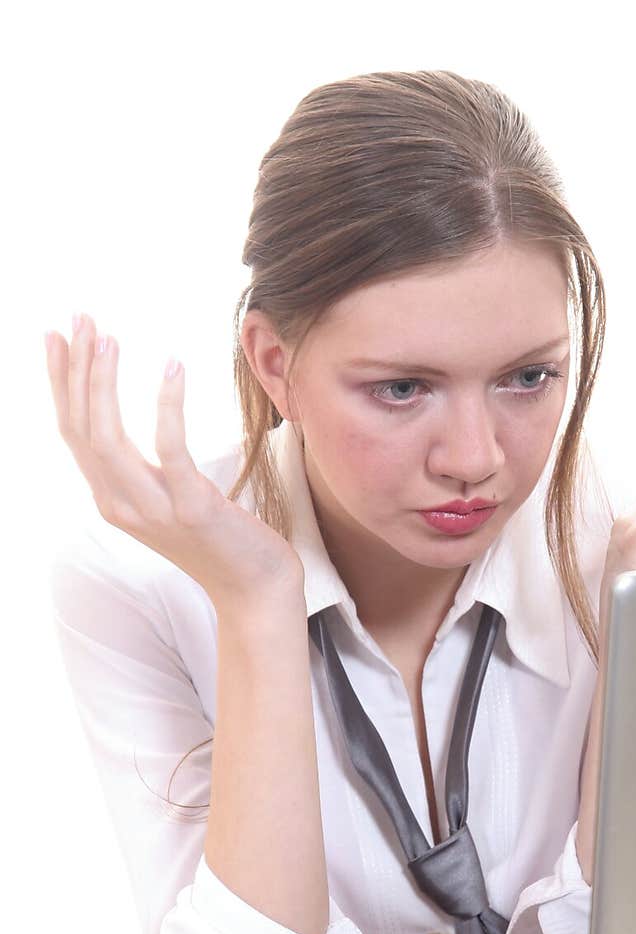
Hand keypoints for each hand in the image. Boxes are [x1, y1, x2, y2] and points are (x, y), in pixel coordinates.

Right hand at [45, 312, 303, 608]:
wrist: (256, 591)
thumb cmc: (220, 540)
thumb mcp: (169, 502)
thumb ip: (145, 474)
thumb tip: (137, 432)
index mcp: (112, 501)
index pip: (73, 433)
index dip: (61, 383)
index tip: (59, 337)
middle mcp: (122, 507)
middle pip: (82, 428)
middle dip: (76, 370)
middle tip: (81, 320)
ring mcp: (155, 511)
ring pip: (109, 437)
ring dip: (104, 382)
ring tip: (109, 337)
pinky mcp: (194, 509)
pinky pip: (170, 449)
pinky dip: (167, 405)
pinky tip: (174, 368)